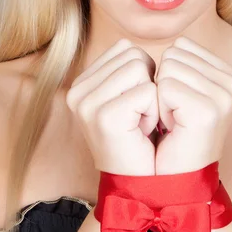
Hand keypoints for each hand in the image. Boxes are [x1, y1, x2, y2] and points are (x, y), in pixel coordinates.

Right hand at [66, 38, 157, 175]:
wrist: (137, 184)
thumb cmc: (139, 139)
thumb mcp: (126, 95)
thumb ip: (126, 67)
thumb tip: (137, 49)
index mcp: (81, 82)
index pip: (125, 47)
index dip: (142, 73)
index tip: (135, 105)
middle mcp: (77, 90)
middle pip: (133, 54)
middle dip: (148, 83)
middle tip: (139, 116)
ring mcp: (87, 103)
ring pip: (140, 68)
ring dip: (152, 97)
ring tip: (140, 123)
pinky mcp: (105, 116)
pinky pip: (147, 91)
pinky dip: (154, 112)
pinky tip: (142, 133)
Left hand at [154, 36, 231, 174]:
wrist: (177, 178)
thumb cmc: (174, 134)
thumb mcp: (184, 89)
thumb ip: (185, 61)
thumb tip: (176, 40)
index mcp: (230, 73)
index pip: (180, 45)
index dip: (169, 74)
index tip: (179, 103)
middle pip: (173, 54)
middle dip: (164, 84)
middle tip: (176, 115)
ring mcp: (224, 96)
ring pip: (168, 68)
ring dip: (161, 97)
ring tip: (175, 122)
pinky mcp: (209, 110)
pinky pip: (165, 87)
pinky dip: (160, 109)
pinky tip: (174, 129)